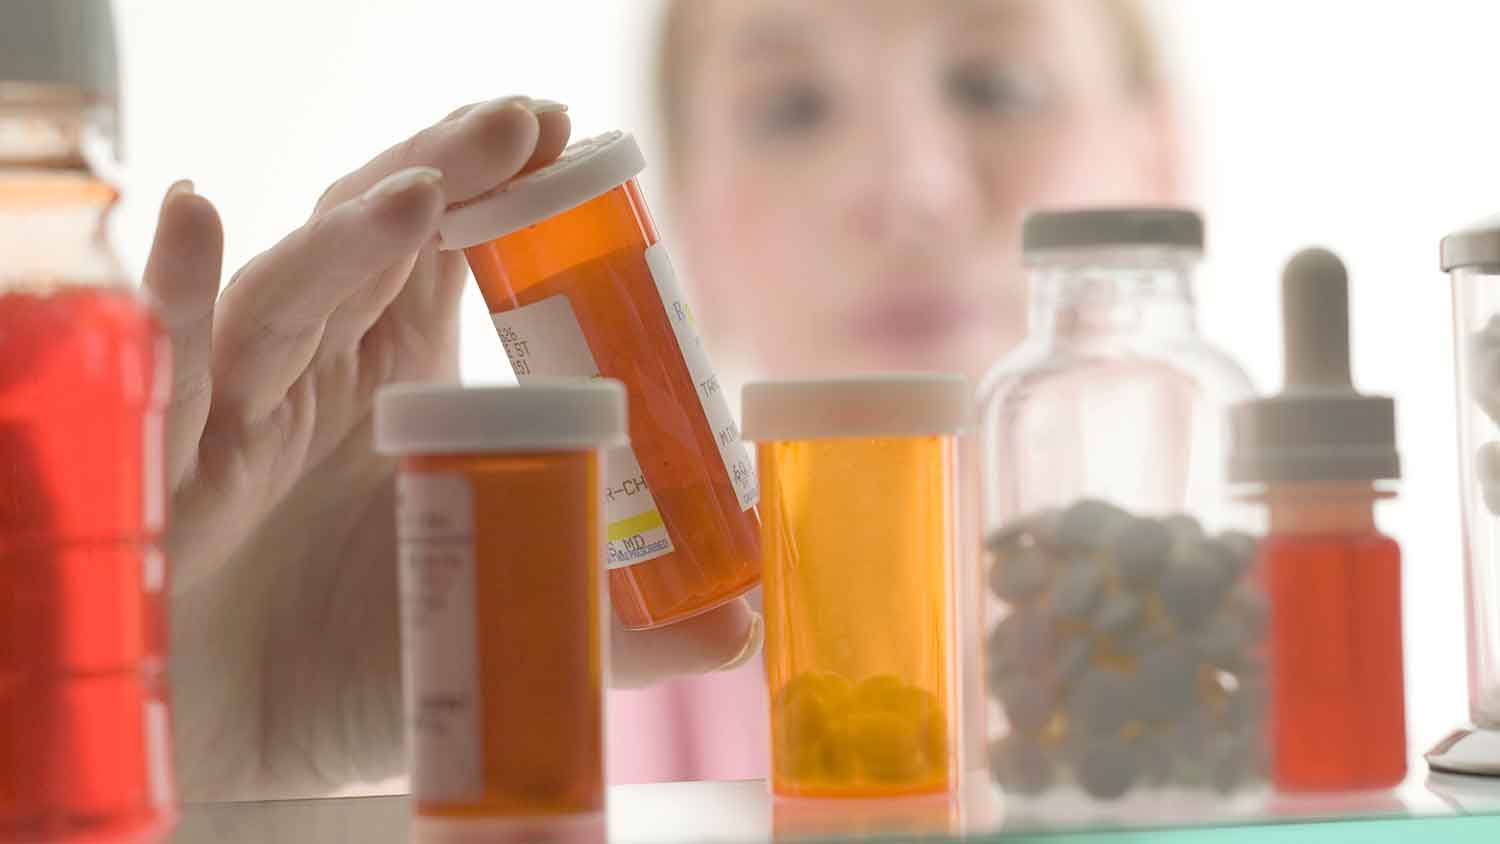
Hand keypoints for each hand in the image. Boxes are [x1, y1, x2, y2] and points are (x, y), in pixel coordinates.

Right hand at [143, 97, 761, 800]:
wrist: (229, 750)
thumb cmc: (353, 672)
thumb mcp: (494, 625)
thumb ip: (611, 626)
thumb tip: (742, 628)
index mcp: (400, 382)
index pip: (448, 256)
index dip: (497, 191)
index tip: (562, 137)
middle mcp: (318, 370)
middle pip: (372, 240)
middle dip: (444, 171)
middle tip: (519, 123)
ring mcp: (238, 403)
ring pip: (288, 292)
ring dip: (348, 238)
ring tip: (420, 192)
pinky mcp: (164, 456)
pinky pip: (166, 360)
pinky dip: (173, 289)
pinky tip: (193, 219)